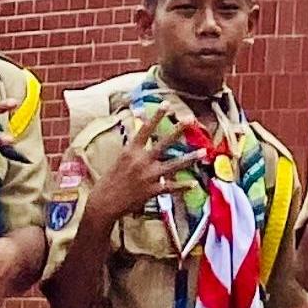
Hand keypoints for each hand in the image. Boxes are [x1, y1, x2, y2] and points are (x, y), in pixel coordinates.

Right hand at [84, 123, 205, 230]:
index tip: (167, 103)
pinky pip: (172, 187)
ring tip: (203, 152)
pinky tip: (194, 183)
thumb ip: (133, 147)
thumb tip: (138, 133)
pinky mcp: (153, 190)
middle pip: (163, 143)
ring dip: (189, 158)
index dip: (156, 116)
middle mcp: (141, 161)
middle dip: (177, 130)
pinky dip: (183, 186)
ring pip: (174, 165)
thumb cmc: (109, 181)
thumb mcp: (119, 159)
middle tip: (190, 119)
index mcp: (131, 152)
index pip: (145, 129)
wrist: (104, 203)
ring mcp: (149, 176)